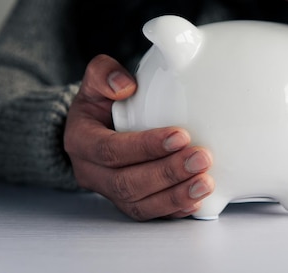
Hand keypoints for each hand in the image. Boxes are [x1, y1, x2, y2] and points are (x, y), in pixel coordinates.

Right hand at [64, 54, 214, 219]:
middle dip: (167, 173)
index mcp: (81, 141)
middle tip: (201, 158)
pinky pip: (150, 214)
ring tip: (206, 182)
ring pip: (140, 205)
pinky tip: (198, 199)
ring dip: (176, 195)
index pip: (111, 150)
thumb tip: (125, 86)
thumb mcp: (96, 79)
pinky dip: (175, 209)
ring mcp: (110, 192)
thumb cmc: (101, 102)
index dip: (145, 146)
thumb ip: (104, 73)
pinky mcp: (130, 202)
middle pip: (127, 182)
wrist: (97, 126)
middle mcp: (92, 173)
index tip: (181, 135)